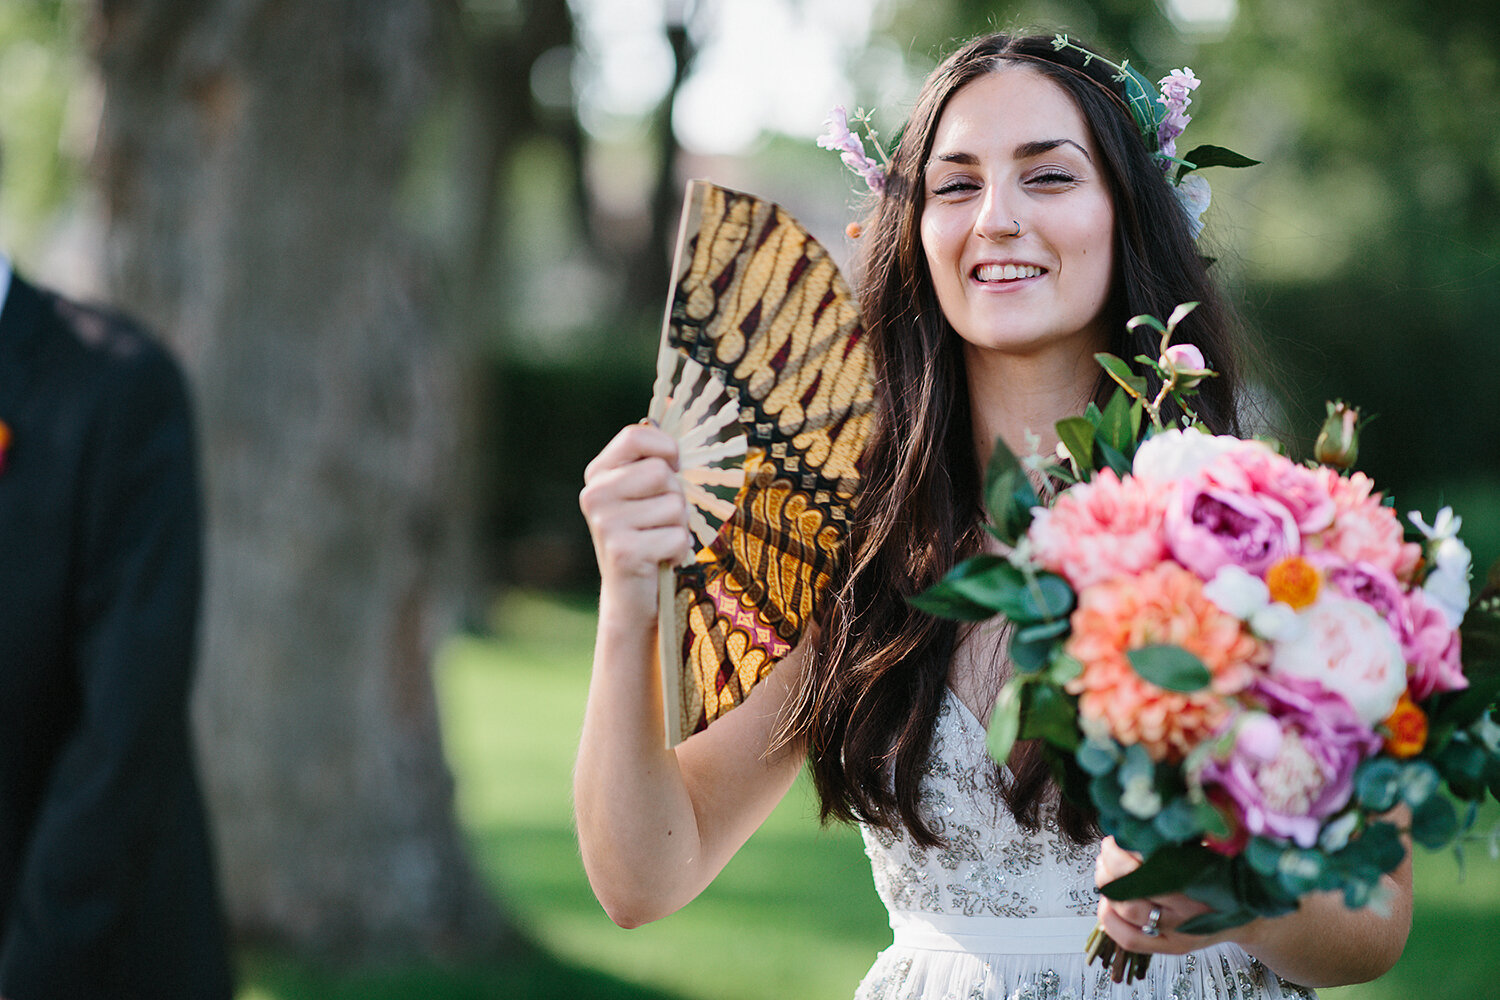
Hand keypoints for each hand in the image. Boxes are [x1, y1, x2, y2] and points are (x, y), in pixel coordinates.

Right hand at [580, 422, 693, 620]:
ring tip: (659, 540)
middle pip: (662, 473)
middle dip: (676, 497)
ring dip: (678, 526)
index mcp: (598, 473)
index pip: (635, 436)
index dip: (665, 449)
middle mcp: (594, 495)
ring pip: (675, 505)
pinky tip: (660, 559)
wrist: (631, 595)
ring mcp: (605, 523)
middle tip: (660, 520)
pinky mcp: (624, 551)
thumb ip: (654, 453)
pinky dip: (680, 550)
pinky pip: (678, 536)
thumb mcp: (646, 491)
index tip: (672, 467)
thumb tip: (666, 399)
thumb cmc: (647, 534)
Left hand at [1094, 836, 1224, 957]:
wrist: (1246, 917)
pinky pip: (1130, 940)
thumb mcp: (1208, 852)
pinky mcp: (1171, 948)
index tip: (1120, 834)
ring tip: (1104, 869)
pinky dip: (1109, 920)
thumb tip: (1142, 823)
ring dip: (1107, 886)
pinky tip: (1107, 902)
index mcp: (1200, 879)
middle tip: (1108, 849)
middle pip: (1134, 885)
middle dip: (1111, 862)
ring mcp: (1179, 932)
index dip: (1125, 848)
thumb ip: (1180, 840)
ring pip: (1128, 910)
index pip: (1151, 862)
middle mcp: (1189, 910)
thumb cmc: (1221, 878)